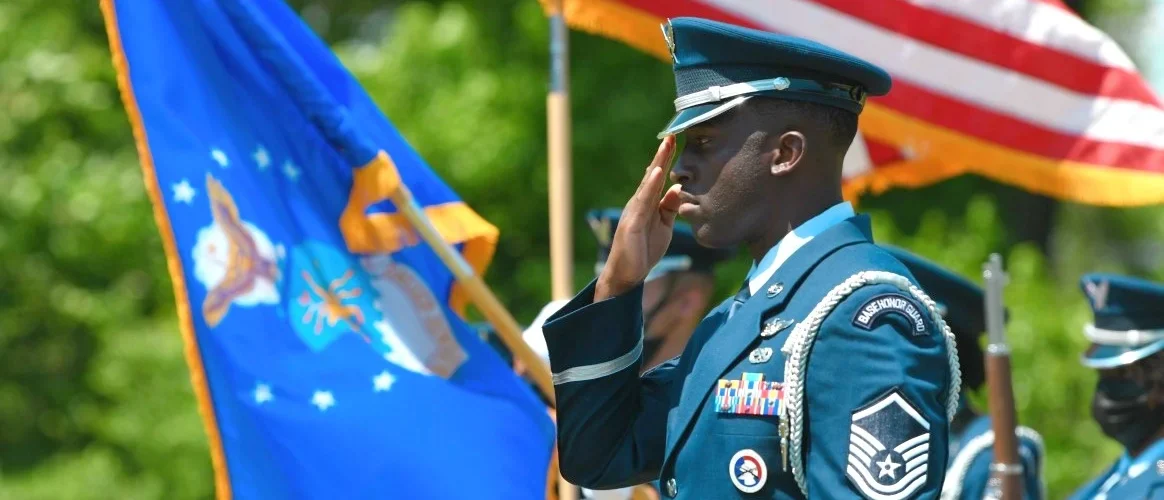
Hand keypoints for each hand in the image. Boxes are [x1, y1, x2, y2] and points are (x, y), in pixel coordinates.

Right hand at [595, 136, 682, 300]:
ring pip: (648, 184)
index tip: (676, 141)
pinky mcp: (632, 223)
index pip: (658, 178)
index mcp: (647, 204)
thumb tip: (678, 188)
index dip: (667, 160)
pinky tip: (657, 173)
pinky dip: (650, 186)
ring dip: (657, 164)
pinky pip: (643, 202)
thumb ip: (669, 207)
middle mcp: (639, 203)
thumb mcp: (664, 226)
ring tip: (666, 146)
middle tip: (672, 134)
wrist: (627, 275)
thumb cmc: (644, 250)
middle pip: (652, 175)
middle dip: (662, 155)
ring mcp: (634, 211)